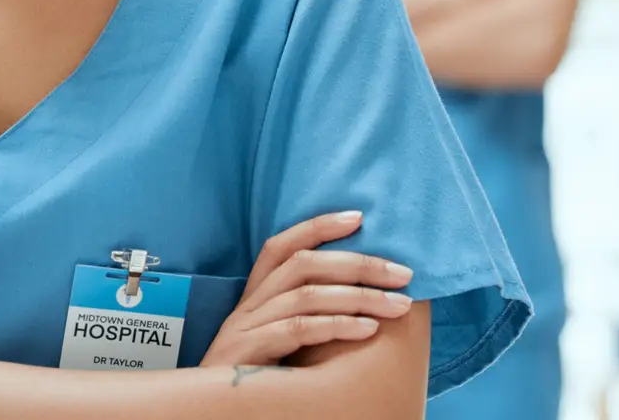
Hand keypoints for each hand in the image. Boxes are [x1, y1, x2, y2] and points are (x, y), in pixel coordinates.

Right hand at [199, 210, 415, 369]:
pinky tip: (368, 330)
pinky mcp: (248, 350)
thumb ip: (307, 313)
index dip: (317, 227)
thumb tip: (364, 293)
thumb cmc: (259, 374)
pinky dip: (337, 326)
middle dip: (358, 264)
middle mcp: (249, 303)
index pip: (281, 246)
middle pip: (302, 264)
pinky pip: (297, 329)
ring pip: (305, 295)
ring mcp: (246, 325)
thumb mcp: (279, 336)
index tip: (359, 217)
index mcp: (255, 294)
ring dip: (359, 297)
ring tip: (400, 306)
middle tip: (404, 274)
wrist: (215, 410)